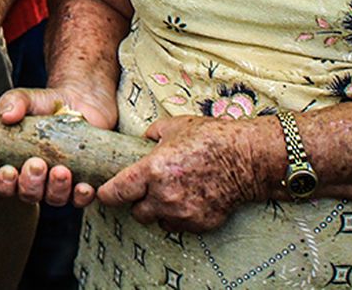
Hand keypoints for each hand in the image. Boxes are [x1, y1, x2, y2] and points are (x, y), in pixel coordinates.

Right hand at [0, 84, 117, 204]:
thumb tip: (6, 115)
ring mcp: (59, 183)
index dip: (4, 183)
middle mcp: (36, 179)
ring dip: (57, 188)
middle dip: (31, 183)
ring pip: (54, 198)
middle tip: (38, 164)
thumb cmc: (47, 104)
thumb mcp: (27, 99)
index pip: (4, 183)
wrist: (80, 101)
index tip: (9, 170)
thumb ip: (13, 102)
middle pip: (28, 194)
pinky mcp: (82, 182)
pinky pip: (80, 198)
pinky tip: (84, 186)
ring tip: (61, 171)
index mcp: (16, 163)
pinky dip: (81, 196)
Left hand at [93, 114, 266, 233]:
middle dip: (137, 202)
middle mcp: (164, 196)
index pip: (116, 193)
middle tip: (146, 189)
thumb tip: (143, 141)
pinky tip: (188, 199)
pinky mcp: (200, 223)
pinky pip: (179, 226)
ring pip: (158, 221)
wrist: (246, 158)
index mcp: (152, 170)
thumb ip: (152, 135)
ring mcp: (183, 213)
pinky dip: (179, 217)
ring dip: (158, 211)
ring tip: (170, 194)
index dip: (107, 194)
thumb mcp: (174, 126)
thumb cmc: (210, 138)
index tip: (105, 192)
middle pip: (136, 212)